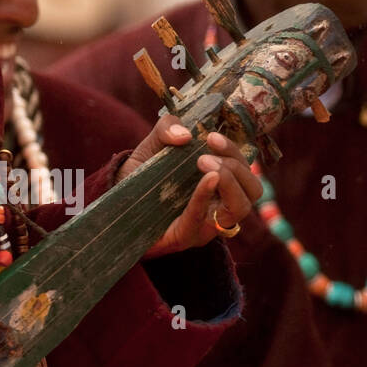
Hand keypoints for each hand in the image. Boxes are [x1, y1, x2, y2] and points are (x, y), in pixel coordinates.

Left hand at [117, 117, 261, 257]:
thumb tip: (184, 134)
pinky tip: (206, 179)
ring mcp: (206, 225)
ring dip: (230, 181)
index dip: (235, 151)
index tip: (212, 136)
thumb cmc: (139, 177)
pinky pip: (203, 219)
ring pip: (240, 208)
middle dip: (236, 166)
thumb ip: (166, 129)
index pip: (245, 169)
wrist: (112, 205)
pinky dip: (206, 195)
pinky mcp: (187, 236)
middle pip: (253, 189)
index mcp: (219, 183)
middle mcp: (219, 205)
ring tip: (204, 162)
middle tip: (205, 154)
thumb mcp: (152, 146)